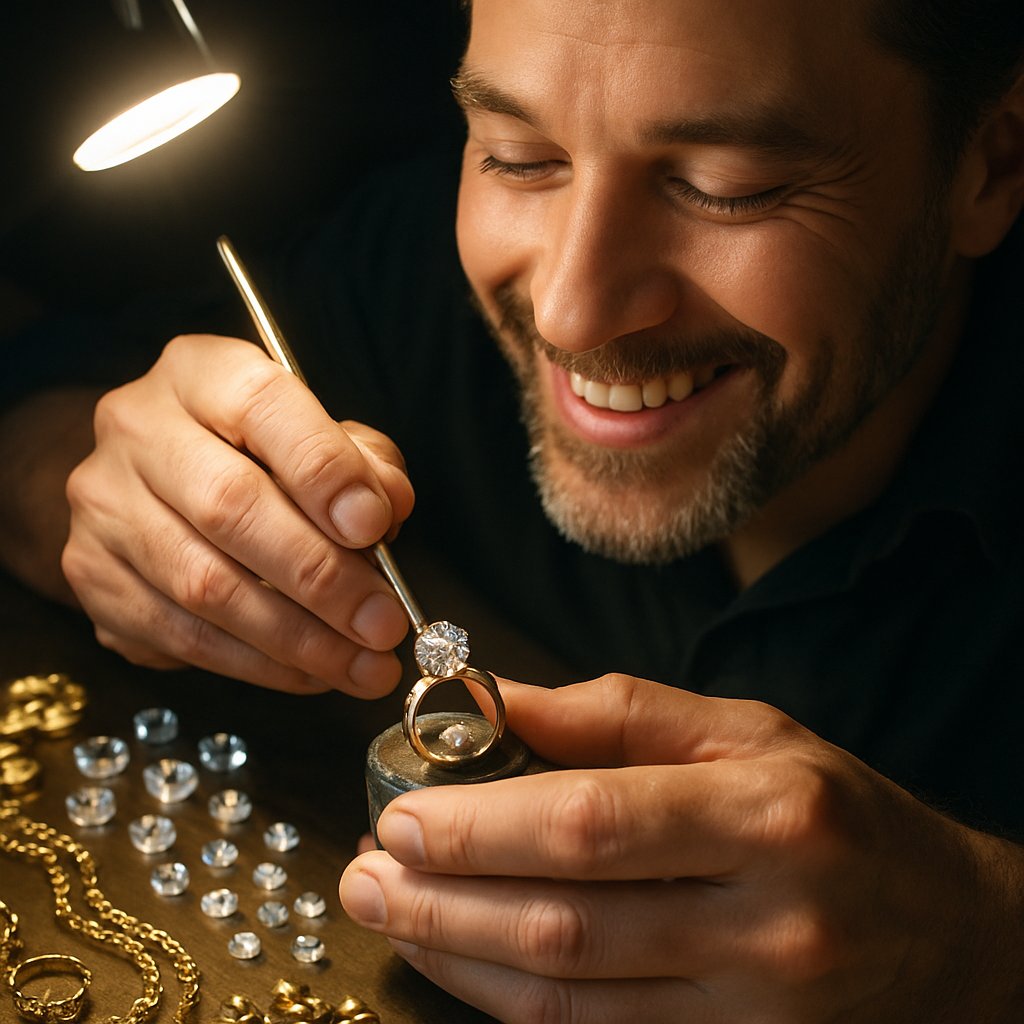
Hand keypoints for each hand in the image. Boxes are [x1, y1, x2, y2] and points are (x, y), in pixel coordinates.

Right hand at [62, 334, 413, 695]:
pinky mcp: (92, 575)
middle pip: (229, 507)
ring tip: (364, 666)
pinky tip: (310, 673)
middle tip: (383, 623)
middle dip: (321, 577)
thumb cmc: (256, 454)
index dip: (323, 470)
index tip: (376, 525)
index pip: (262, 407)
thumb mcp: (319, 435)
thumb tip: (387, 509)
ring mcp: (104, 505)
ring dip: (299, 640)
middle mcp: (137, 429)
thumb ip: (363, 463)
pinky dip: (258, 665)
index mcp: (201, 373)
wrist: (148, 478)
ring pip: (205, 585)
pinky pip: (181, 636)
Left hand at [340, 675, 1023, 1021]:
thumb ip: (614, 714)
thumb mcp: (744, 731)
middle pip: (567, 924)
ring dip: (458, 956)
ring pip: (568, 1000)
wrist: (943, 932)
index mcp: (768, 816)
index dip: (483, 824)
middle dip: (443, 899)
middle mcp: (764, 926)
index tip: (402, 811)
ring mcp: (750, 1014)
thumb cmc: (832, 811)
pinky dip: (511, 1001)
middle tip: (365, 871)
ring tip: (388, 913)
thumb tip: (492, 702)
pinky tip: (460, 960)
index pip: (596, 824)